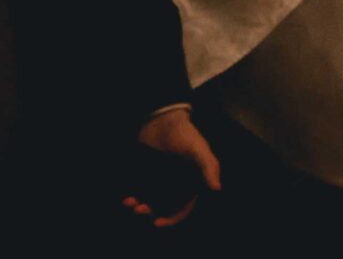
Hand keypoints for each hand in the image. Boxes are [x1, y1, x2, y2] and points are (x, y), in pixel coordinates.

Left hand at [129, 106, 219, 225]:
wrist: (162, 118)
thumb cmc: (184, 133)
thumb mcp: (198, 149)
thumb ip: (208, 166)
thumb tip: (216, 188)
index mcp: (191, 182)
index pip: (183, 208)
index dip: (172, 218)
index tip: (157, 222)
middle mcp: (176, 184)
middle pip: (163, 207)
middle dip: (151, 212)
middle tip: (140, 209)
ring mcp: (160, 180)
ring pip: (150, 201)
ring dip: (140, 206)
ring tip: (131, 203)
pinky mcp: (146, 174)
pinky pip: (139, 190)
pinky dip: (133, 196)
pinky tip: (126, 197)